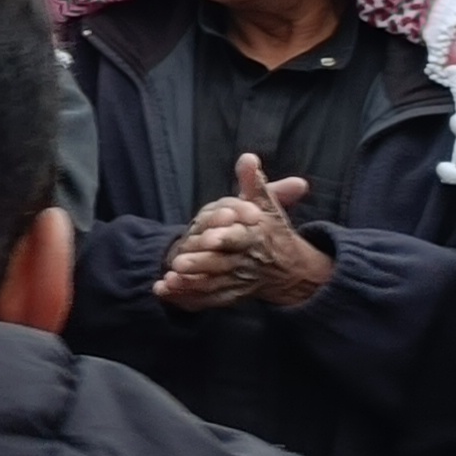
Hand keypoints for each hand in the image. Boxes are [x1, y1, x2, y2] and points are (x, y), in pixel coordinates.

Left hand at [155, 157, 327, 310]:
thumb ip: (254, 183)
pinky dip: (187, 297)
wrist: (290, 269)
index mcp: (255, 237)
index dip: (224, 238)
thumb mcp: (265, 205)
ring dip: (190, 283)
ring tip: (169, 279)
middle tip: (178, 261)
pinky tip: (165, 290)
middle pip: (222, 263)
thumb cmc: (270, 231)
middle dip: (201, 263)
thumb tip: (248, 157)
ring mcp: (237, 280)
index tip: (208, 236)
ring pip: (213, 283)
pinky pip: (207, 298)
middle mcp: (246, 261)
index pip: (239, 238)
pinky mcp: (229, 294)